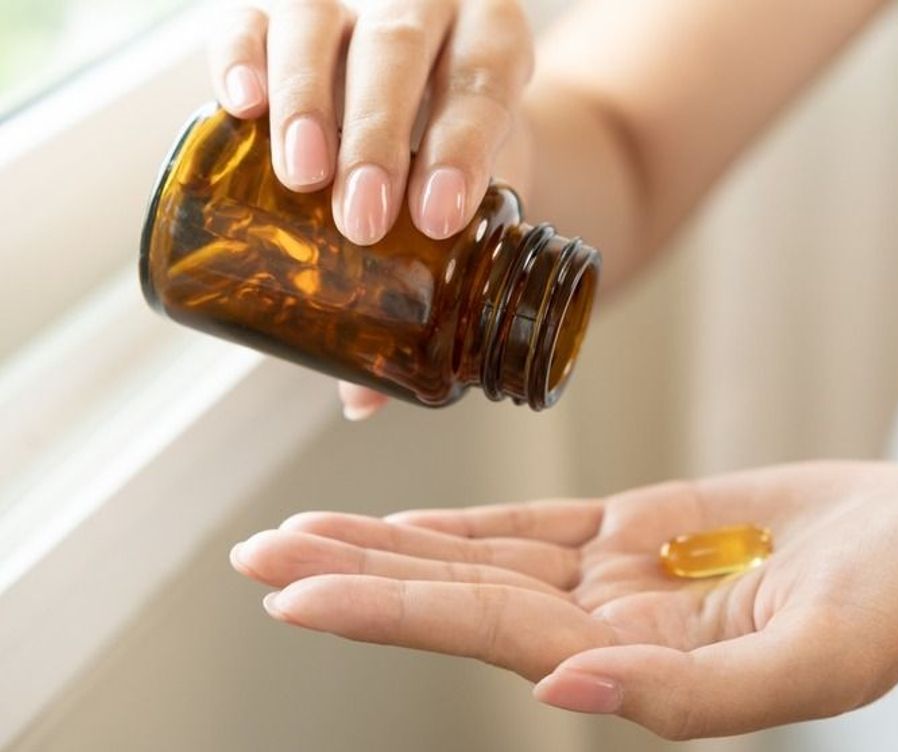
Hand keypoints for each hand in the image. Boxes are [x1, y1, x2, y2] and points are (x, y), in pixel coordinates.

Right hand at [208, 0, 536, 419]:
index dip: (463, 149)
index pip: (483, 85)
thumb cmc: (450, 148)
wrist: (429, 78)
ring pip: (323, 24)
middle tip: (361, 219)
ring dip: (311, 101)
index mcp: (493, 42)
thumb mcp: (464, 201)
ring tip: (300, 177)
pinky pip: (251, 14)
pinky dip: (240, 53)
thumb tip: (365, 402)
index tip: (440, 217)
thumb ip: (429, 281)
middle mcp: (427, 2)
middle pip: (400, 50)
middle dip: (380, 138)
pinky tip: (238, 103)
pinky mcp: (280, 1)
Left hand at [230, 461, 897, 738]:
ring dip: (390, 548)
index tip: (293, 595)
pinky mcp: (643, 530)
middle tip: (255, 562)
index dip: (390, 612)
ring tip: (297, 538)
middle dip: (356, 580)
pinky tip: (405, 525)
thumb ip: (692, 697)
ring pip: (481, 560)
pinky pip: (536, 528)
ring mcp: (620, 579)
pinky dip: (465, 525)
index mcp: (639, 667)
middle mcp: (610, 630)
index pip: (490, 636)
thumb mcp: (816, 661)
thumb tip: (562, 694)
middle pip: (460, 599)